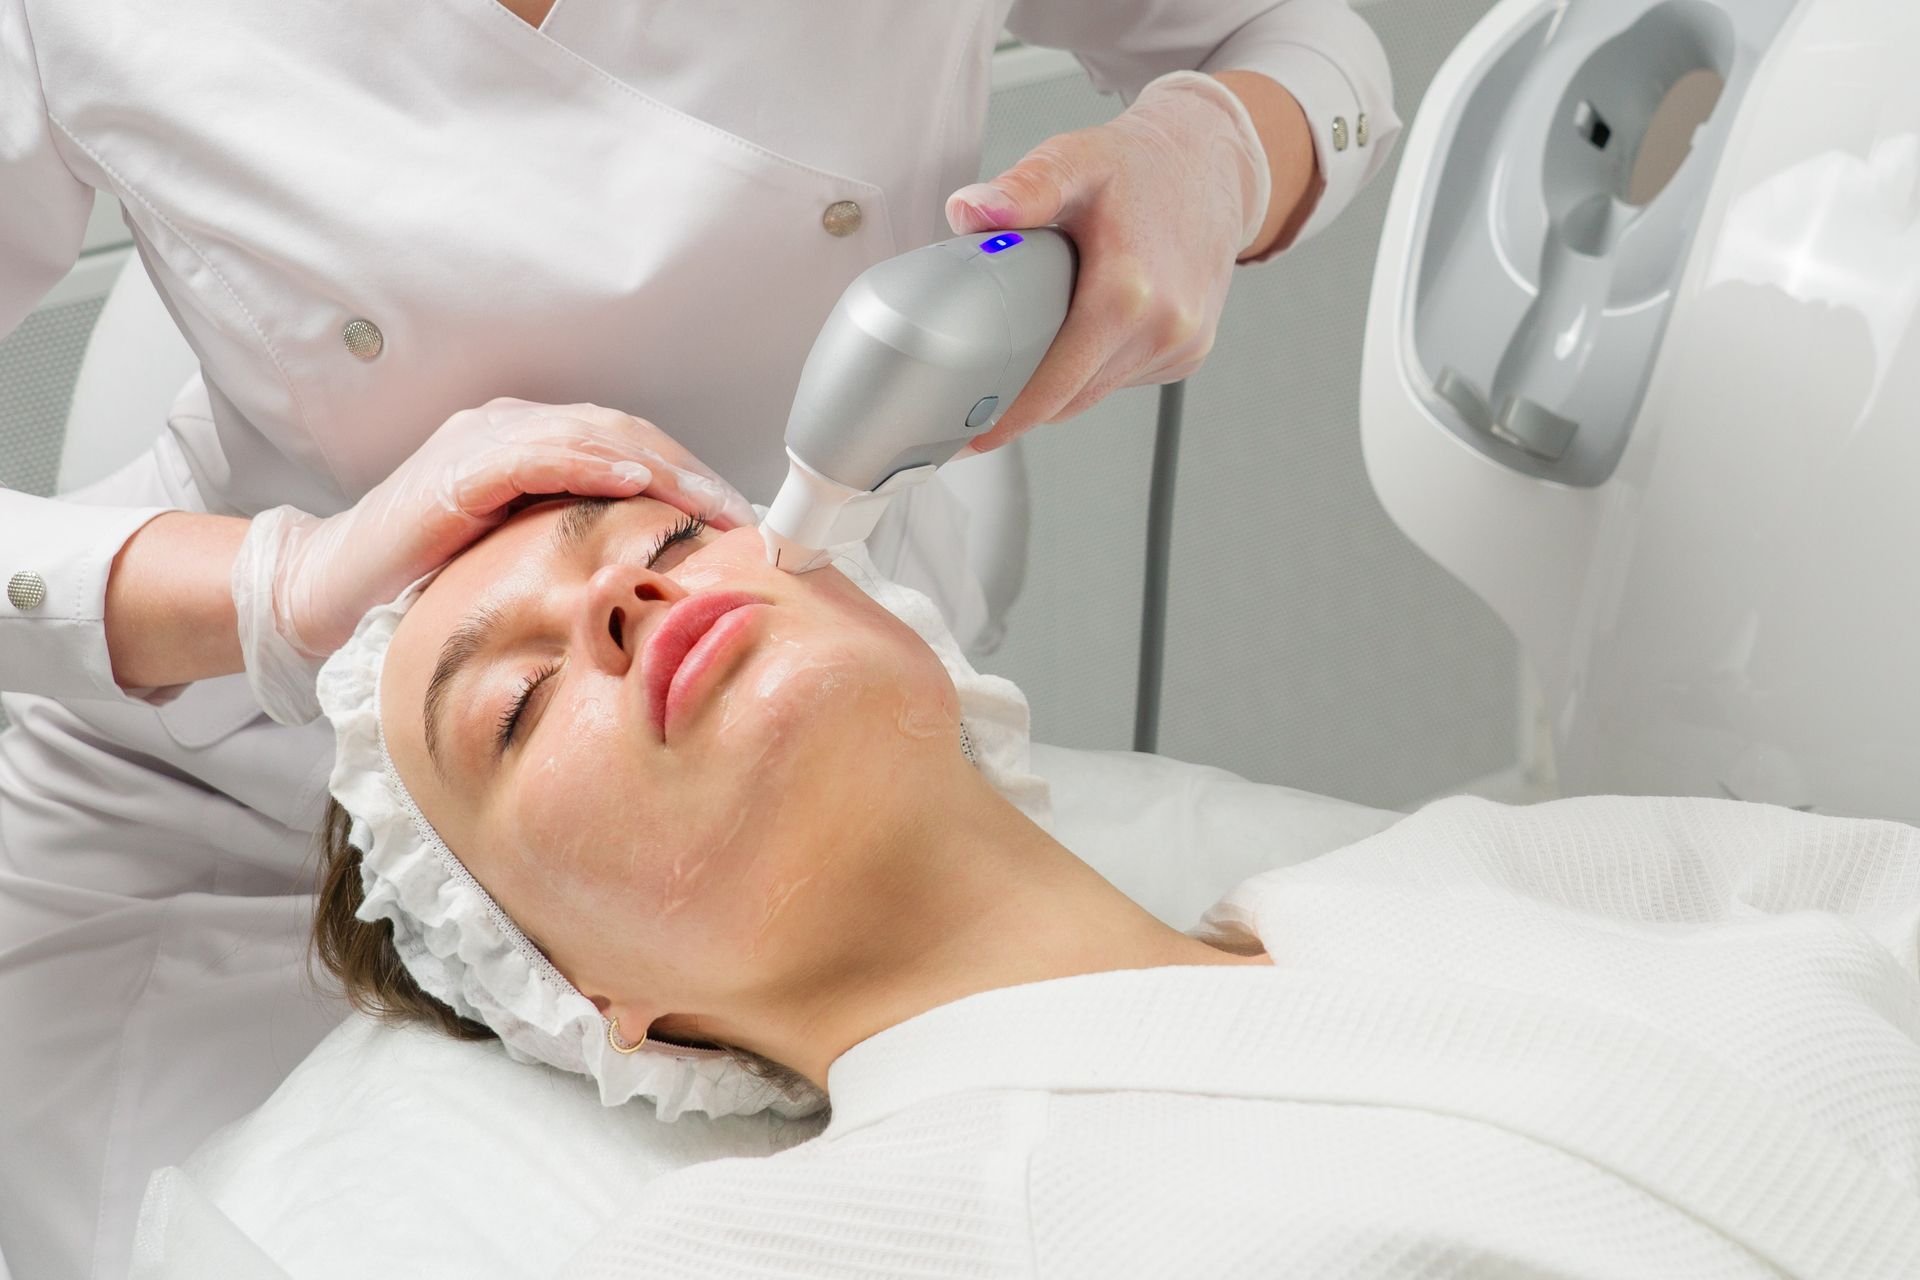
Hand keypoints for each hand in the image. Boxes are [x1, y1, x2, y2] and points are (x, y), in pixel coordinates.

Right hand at [232, 397, 754, 723]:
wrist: (336, 586)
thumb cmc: (427, 576)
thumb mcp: (522, 556)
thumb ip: (577, 545)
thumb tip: (652, 577)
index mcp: (531, 442)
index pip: (629, 444)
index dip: (688, 473)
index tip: (738, 514)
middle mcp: (512, 426)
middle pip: (625, 431)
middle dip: (690, 471)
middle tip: (742, 513)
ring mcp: (484, 438)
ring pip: (594, 435)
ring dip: (660, 468)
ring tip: (708, 502)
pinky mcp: (460, 467)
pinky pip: (538, 454)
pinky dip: (591, 463)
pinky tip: (633, 480)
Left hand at [945, 70, 1271, 453]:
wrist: (1211, 164)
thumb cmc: (1141, 167)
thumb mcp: (1076, 161)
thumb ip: (1023, 189)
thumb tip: (969, 212)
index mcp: (1128, 294)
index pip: (1054, 387)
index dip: (1008, 418)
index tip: (970, 438)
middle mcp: (1163, 328)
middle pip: (1072, 399)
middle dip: (1024, 404)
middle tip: (979, 397)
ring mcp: (1182, 345)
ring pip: (1097, 392)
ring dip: (1062, 382)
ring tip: (1030, 347)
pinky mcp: (1190, 352)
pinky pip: (1124, 377)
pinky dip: (1095, 366)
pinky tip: (1085, 328)